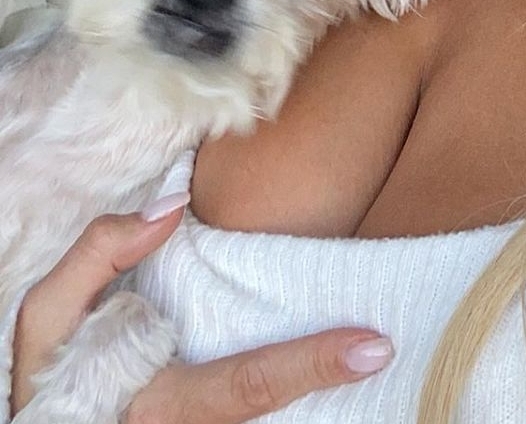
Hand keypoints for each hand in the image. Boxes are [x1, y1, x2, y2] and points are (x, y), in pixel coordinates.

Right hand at [11, 198, 393, 421]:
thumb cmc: (51, 372)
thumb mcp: (50, 317)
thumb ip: (100, 256)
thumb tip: (169, 210)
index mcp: (154, 404)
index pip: (244, 387)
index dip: (313, 364)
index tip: (374, 343)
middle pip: (272, 412)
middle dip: (330, 378)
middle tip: (388, 342)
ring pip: (272, 423)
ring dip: (318, 390)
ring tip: (368, 344)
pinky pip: (257, 418)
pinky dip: (295, 393)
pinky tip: (328, 359)